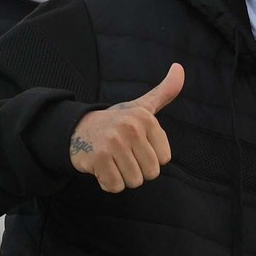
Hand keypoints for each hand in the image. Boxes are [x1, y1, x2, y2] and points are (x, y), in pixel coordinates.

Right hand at [70, 63, 181, 192]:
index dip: (150, 158)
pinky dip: (108, 183)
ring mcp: (114, 143)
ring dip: (122, 177)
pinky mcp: (98, 158)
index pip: (164, 159)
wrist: (76, 128)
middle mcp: (131, 128)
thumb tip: (180, 68)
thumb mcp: (140, 107)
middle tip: (123, 155)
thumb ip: (164, 93)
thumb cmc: (115, 122)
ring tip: (112, 160)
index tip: (135, 146)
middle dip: (137, 170)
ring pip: (133, 181)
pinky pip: (115, 186)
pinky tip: (102, 167)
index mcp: (145, 118)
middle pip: (151, 173)